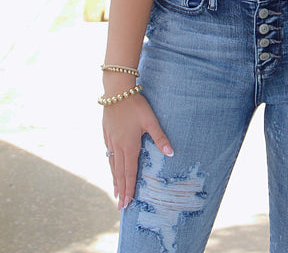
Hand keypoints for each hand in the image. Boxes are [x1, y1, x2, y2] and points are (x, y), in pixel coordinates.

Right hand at [102, 93, 173, 209]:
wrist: (116, 91)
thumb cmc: (136, 105)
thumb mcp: (151, 121)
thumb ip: (160, 138)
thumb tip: (171, 153)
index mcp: (129, 146)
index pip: (130, 172)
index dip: (129, 188)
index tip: (127, 202)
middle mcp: (118, 146)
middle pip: (119, 173)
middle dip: (121, 190)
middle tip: (120, 206)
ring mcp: (110, 140)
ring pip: (112, 164)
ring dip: (115, 179)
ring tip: (115, 191)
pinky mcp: (107, 133)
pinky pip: (109, 154)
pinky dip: (111, 165)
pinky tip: (112, 166)